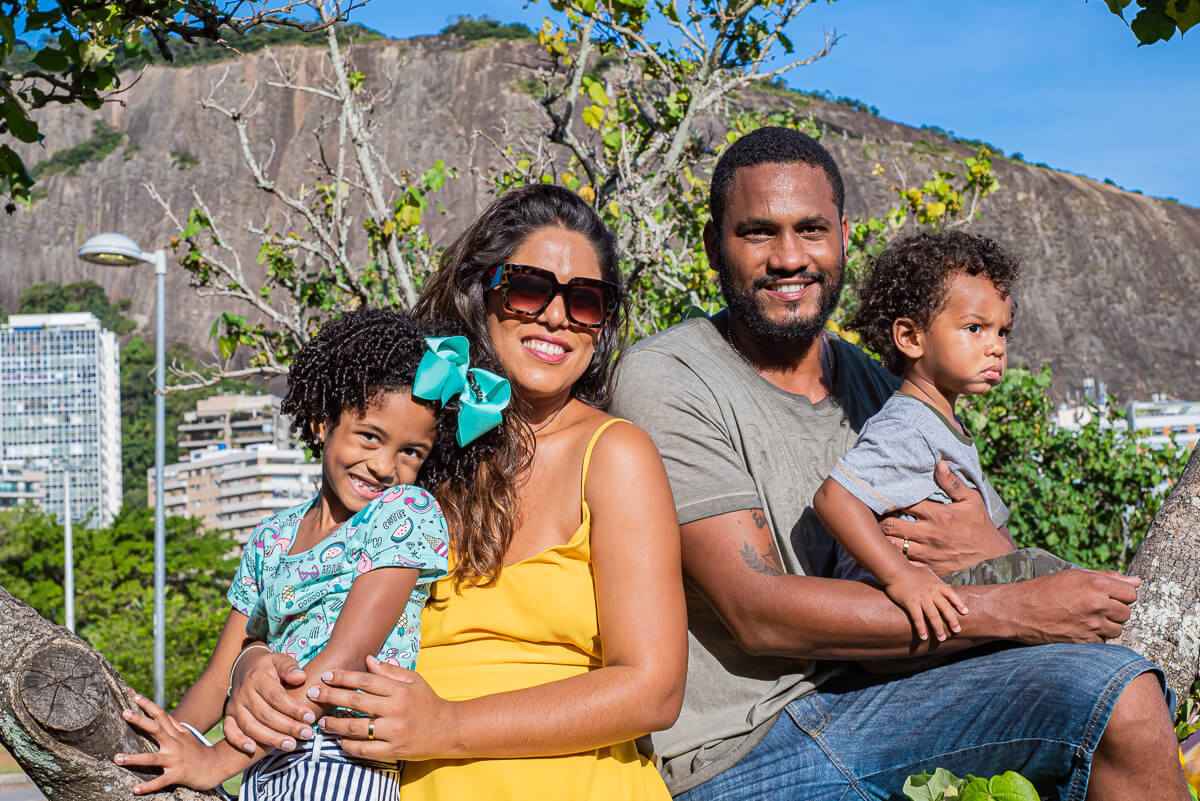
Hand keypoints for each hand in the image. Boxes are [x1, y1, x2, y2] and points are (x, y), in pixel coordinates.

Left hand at [114, 694, 223, 793]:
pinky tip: (135, 789)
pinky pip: (160, 781)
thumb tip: (162, 714)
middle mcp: (175, 745)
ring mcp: (175, 760)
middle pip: (156, 729)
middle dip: (140, 721)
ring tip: (117, 758)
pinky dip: (148, 786)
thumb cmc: (197, 751)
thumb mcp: (187, 736)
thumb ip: (174, 726)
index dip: (149, 705)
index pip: (161, 715)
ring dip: (134, 759)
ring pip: (152, 758)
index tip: (136, 696)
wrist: (214, 767)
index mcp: (176, 734)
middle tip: (124, 713)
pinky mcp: (177, 775)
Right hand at [224, 647, 313, 753]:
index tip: (310, 717)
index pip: (277, 697)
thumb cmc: (268, 666)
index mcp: (258, 678)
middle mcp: (244, 693)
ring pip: (251, 726)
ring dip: (271, 739)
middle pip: (266, 715)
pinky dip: (239, 741)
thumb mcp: (280, 660)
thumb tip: (300, 677)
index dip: (294, 709)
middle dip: (288, 727)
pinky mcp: (229, 716)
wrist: (244, 667)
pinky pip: (230, 731)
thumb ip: (290, 668)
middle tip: (307, 734)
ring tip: (290, 745)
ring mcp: (235, 706)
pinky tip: (252, 749)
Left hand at [311, 655, 457, 761]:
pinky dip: (348, 745)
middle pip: (356, 701)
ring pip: (356, 727)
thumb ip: (390, 671)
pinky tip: (339, 739)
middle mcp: (395, 709)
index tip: (326, 676)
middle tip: (313, 694)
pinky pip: (364, 748)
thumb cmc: (428, 702)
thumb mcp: (414, 680)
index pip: (365, 681)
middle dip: (331, 697)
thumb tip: (368, 659)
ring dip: (334, 724)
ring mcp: (394, 731)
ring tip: (322, 721)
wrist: (448, 729)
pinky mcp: (393, 750)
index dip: (343, 677)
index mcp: (400, 690)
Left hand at [882, 461, 1011, 573]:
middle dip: (883, 520)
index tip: (888, 497)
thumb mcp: (972, 501)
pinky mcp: (929, 568)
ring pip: (893, 546)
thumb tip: (939, 463)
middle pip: (890, 525)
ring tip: (886, 532)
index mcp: (938, 515)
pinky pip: (904, 563)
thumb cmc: (981, 527)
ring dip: (887, 538)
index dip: (892, 500)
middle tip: (882, 516)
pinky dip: (897, 556)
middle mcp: (930, 534)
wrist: (994, 560)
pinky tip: (896, 550)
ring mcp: (928, 553)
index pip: (903, 503)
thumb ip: (953, 483)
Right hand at [882, 565, 967, 642]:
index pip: (951, 594)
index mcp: (937, 584)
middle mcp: (932, 592)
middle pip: (945, 608)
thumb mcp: (926, 571)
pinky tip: (924, 637)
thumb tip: (940, 583)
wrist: (895, 569)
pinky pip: (918, 619)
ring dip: (938, 629)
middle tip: (957, 630)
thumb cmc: (909, 570)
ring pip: (933, 616)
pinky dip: (921, 629)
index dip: (958, 603)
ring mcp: (922, 598)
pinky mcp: (911, 603)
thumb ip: (934, 579)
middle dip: (952, 621)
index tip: (964, 612)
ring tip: (941, 638)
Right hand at [1006, 568, 1139, 643]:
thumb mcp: (1073, 575)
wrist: (1018, 610)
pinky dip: (1094, 637)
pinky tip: (1079, 629)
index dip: (1121, 594)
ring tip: (1086, 619)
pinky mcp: (1084, 642)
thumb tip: (1136, 581)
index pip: (1131, 593)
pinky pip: (1103, 642)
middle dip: (1114, 611)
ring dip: (1106, 625)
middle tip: (1094, 607)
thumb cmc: (1044, 589)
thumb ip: (1107, 577)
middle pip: (1126, 612)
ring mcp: (1091, 625)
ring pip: (1117, 629)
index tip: (1109, 596)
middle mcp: (1097, 604)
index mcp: (1096, 584)